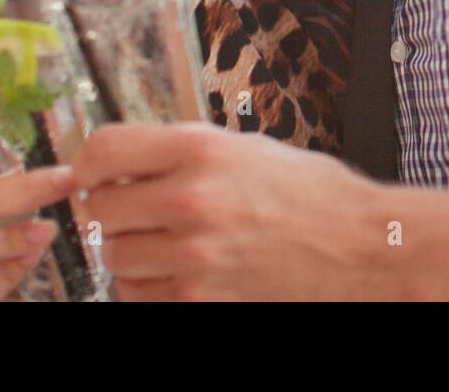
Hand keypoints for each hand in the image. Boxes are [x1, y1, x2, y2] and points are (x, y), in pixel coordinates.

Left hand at [72, 123, 389, 300]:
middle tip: (132, 210)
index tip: (94, 172)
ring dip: (128, 250)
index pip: (102, 149)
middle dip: (109, 209)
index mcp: (200, 148)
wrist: (360, 246)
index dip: (88, 162)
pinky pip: (137, 295)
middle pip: (98, 208)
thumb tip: (126, 162)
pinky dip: (145, 286)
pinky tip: (173, 270)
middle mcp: (190, 198)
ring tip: (162, 241)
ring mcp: (193, 254)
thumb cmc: (310, 193)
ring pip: (113, 256)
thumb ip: (183, 153)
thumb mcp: (245, 148)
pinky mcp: (199, 299)